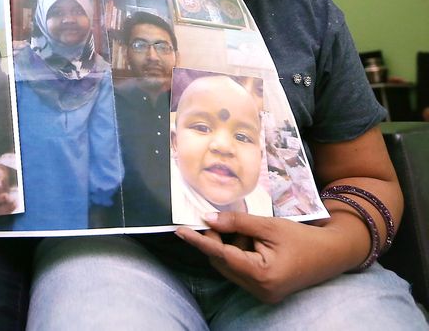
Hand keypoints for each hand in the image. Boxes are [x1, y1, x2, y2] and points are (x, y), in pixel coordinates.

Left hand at [175, 212, 351, 303]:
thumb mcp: (268, 225)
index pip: (221, 255)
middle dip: (217, 240)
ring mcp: (262, 294)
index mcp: (262, 274)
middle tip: (220, 220)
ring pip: (229, 267)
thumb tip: (207, 219)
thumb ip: (236, 222)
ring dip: (230, 247)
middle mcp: (260, 289)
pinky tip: (253, 242)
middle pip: (222, 262)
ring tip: (251, 233)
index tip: (179, 231)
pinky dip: (239, 254)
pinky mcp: (264, 291)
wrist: (331, 254)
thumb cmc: (302, 238)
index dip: (199, 240)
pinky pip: (240, 271)